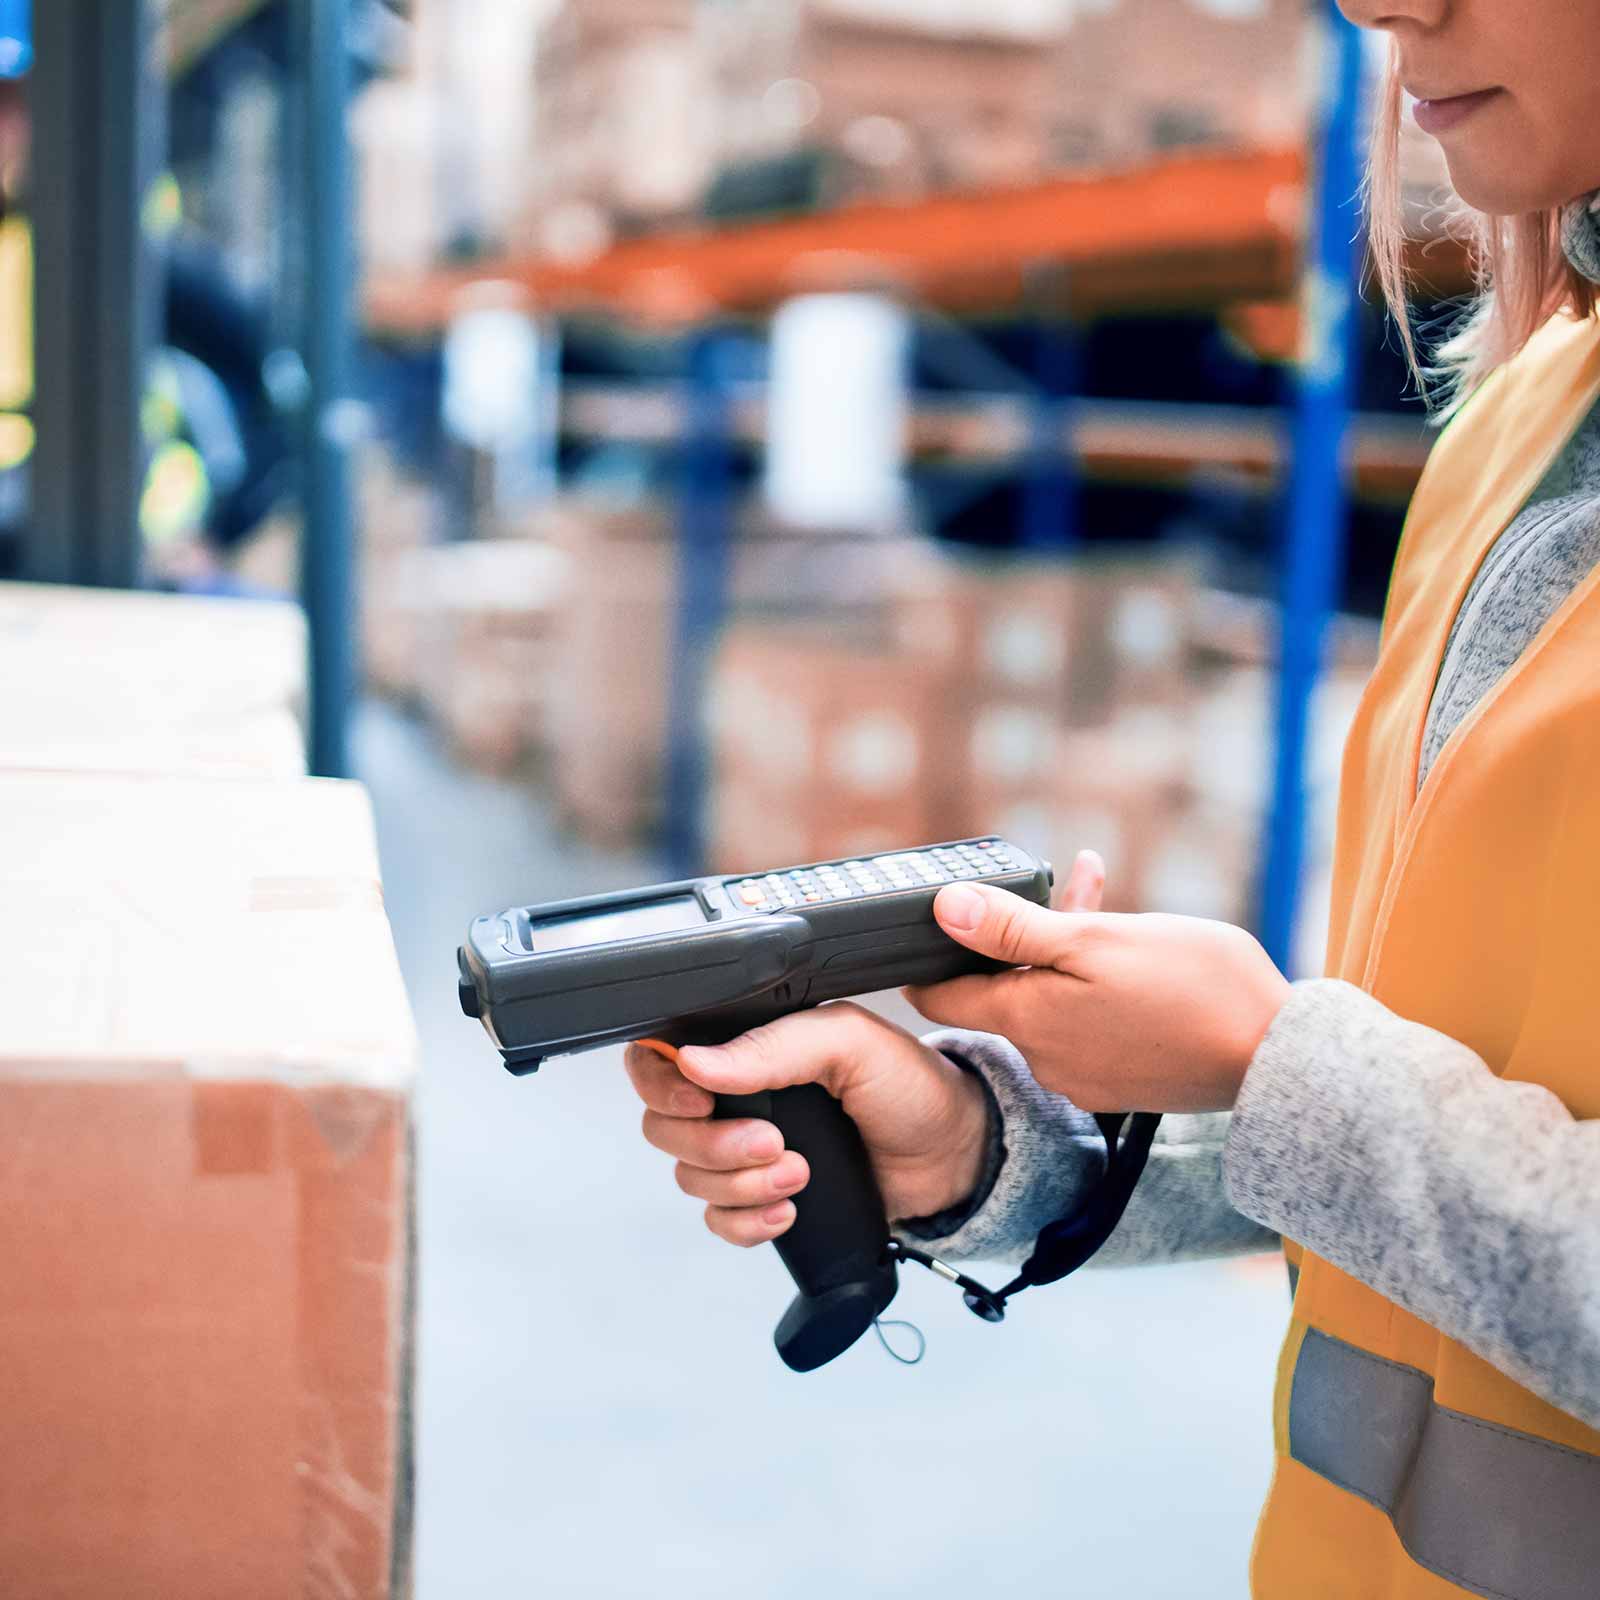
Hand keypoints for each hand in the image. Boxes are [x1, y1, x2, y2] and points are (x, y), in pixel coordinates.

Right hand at [624, 1008, 986, 1246]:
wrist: (952, 1158)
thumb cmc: (909, 1086)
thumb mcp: (849, 1043)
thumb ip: (773, 1047)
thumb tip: (697, 1062)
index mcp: (749, 1045)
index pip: (662, 1058)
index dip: (662, 1084)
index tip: (699, 1102)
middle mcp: (737, 1095)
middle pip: (666, 1126)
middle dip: (713, 1144)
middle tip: (774, 1144)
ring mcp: (746, 1150)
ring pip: (691, 1177)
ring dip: (739, 1184)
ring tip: (798, 1175)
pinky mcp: (762, 1197)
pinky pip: (718, 1221)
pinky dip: (746, 1221)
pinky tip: (788, 1211)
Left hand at [904, 883, 1290, 1113]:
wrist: (1279, 1057)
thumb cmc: (1193, 989)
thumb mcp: (1096, 940)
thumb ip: (1013, 929)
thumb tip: (943, 910)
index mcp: (1028, 1022)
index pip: (941, 996)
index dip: (930, 956)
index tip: (932, 923)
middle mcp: (1045, 1060)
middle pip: (1005, 989)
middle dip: (1022, 932)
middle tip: (1057, 883)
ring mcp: (1084, 1076)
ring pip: (1052, 999)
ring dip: (1067, 949)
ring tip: (1101, 892)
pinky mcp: (1122, 1080)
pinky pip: (1087, 1022)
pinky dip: (1096, 983)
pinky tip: (1133, 947)